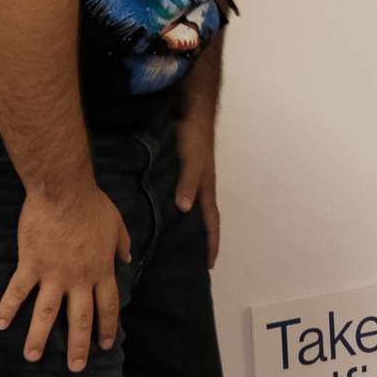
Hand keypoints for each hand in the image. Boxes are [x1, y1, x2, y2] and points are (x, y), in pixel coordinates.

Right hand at [0, 182, 131, 371]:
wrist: (64, 191)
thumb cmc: (92, 205)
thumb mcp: (116, 224)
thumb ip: (121, 244)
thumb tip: (127, 257)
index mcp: (101, 270)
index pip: (108, 306)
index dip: (107, 327)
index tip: (105, 345)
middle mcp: (78, 279)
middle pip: (79, 319)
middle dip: (78, 346)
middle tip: (75, 367)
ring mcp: (53, 274)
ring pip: (46, 314)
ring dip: (39, 338)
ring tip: (33, 358)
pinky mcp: (31, 265)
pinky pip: (17, 292)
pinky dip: (8, 308)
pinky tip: (0, 324)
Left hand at [174, 108, 221, 265]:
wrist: (191, 111)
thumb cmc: (194, 138)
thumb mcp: (192, 161)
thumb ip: (188, 184)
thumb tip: (184, 210)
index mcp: (206, 188)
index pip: (212, 222)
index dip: (212, 243)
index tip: (210, 265)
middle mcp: (201, 187)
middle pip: (203, 218)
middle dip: (202, 239)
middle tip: (193, 259)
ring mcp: (192, 178)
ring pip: (191, 207)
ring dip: (187, 225)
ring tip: (176, 241)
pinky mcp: (182, 169)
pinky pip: (181, 195)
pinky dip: (177, 207)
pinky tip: (164, 211)